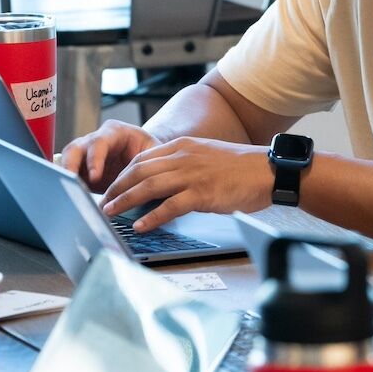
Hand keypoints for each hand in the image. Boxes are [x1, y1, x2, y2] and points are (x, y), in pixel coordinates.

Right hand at [59, 120, 160, 190]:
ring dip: (65, 177)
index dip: (94, 159)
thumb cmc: (151, 150)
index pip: (99, 142)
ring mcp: (84, 155)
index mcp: (114, 132)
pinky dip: (66, 186)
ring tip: (68, 193)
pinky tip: (70, 198)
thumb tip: (141, 184)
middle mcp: (95, 141)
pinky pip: (66, 175)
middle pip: (74, 149)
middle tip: (72, 183)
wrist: (147, 155)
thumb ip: (147, 163)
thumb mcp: (153, 153)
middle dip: (70, 166)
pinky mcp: (79, 170)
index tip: (94, 176)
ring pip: (65, 161)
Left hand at [99, 137, 273, 230]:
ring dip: (125, 201)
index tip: (111, 188)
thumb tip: (162, 183)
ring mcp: (193, 174)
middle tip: (103, 203)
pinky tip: (140, 225)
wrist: (269, 170)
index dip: (122, 175)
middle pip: (139, 171)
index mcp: (184, 146)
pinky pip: (170, 206)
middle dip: (116, 188)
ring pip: (148, 186)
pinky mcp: (203, 193)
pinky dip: (152, 217)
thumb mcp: (207, 156)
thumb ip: (184, 164)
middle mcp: (184, 157)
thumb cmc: (242, 167)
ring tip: (110, 213)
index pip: (142, 159)